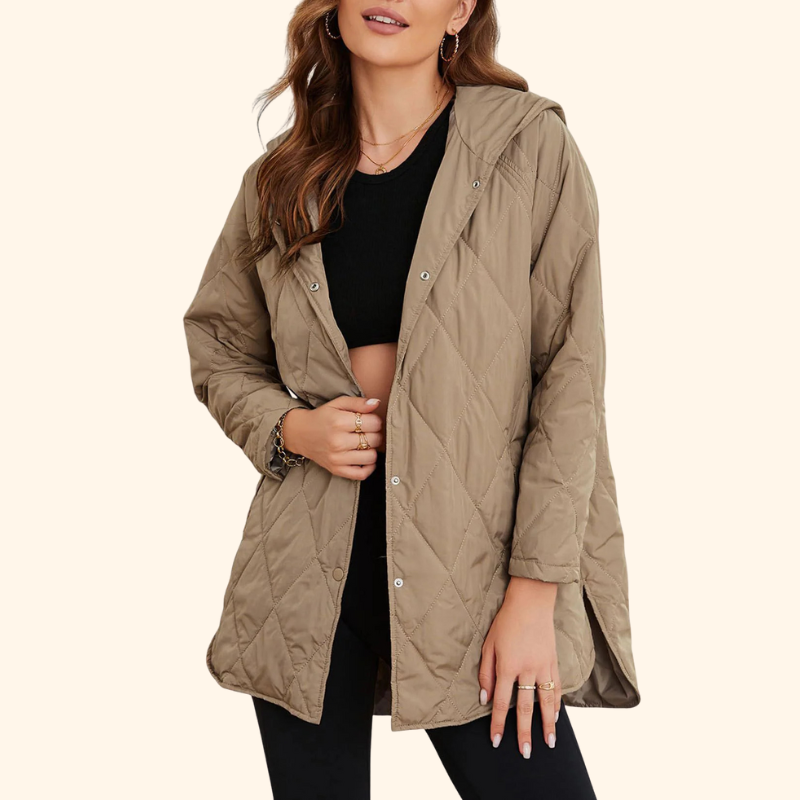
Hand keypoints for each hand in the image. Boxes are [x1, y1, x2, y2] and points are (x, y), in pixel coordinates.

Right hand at [282, 395, 383, 479]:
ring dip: (372, 449)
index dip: (376, 420)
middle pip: (374, 439)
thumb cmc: (322, 417)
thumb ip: (358, 402)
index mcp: (338, 422)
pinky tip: (365, 457)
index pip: (374, 423)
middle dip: (375, 433)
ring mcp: (337, 458)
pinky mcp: (336, 470)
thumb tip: (377, 403)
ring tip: (365, 443)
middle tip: (367, 431)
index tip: (369, 420)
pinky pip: (361, 474)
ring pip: (371, 457)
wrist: (300, 434)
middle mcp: (337, 441)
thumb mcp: (338, 404)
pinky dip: (368, 467)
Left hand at [478, 576, 561, 757]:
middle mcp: (527, 670)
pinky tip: (555, 718)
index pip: (501, 702)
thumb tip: (484, 698)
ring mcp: (543, 667)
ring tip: (549, 743)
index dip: (498, 723)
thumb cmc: (506, 621)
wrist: (531, 602)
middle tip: (524, 753)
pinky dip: (556, 705)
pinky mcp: (553, 662)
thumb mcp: (489, 644)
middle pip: (525, 708)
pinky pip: (556, 688)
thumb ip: (486, 673)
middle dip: (524, 733)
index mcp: (507, 666)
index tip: (496, 741)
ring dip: (547, 725)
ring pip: (545, 702)